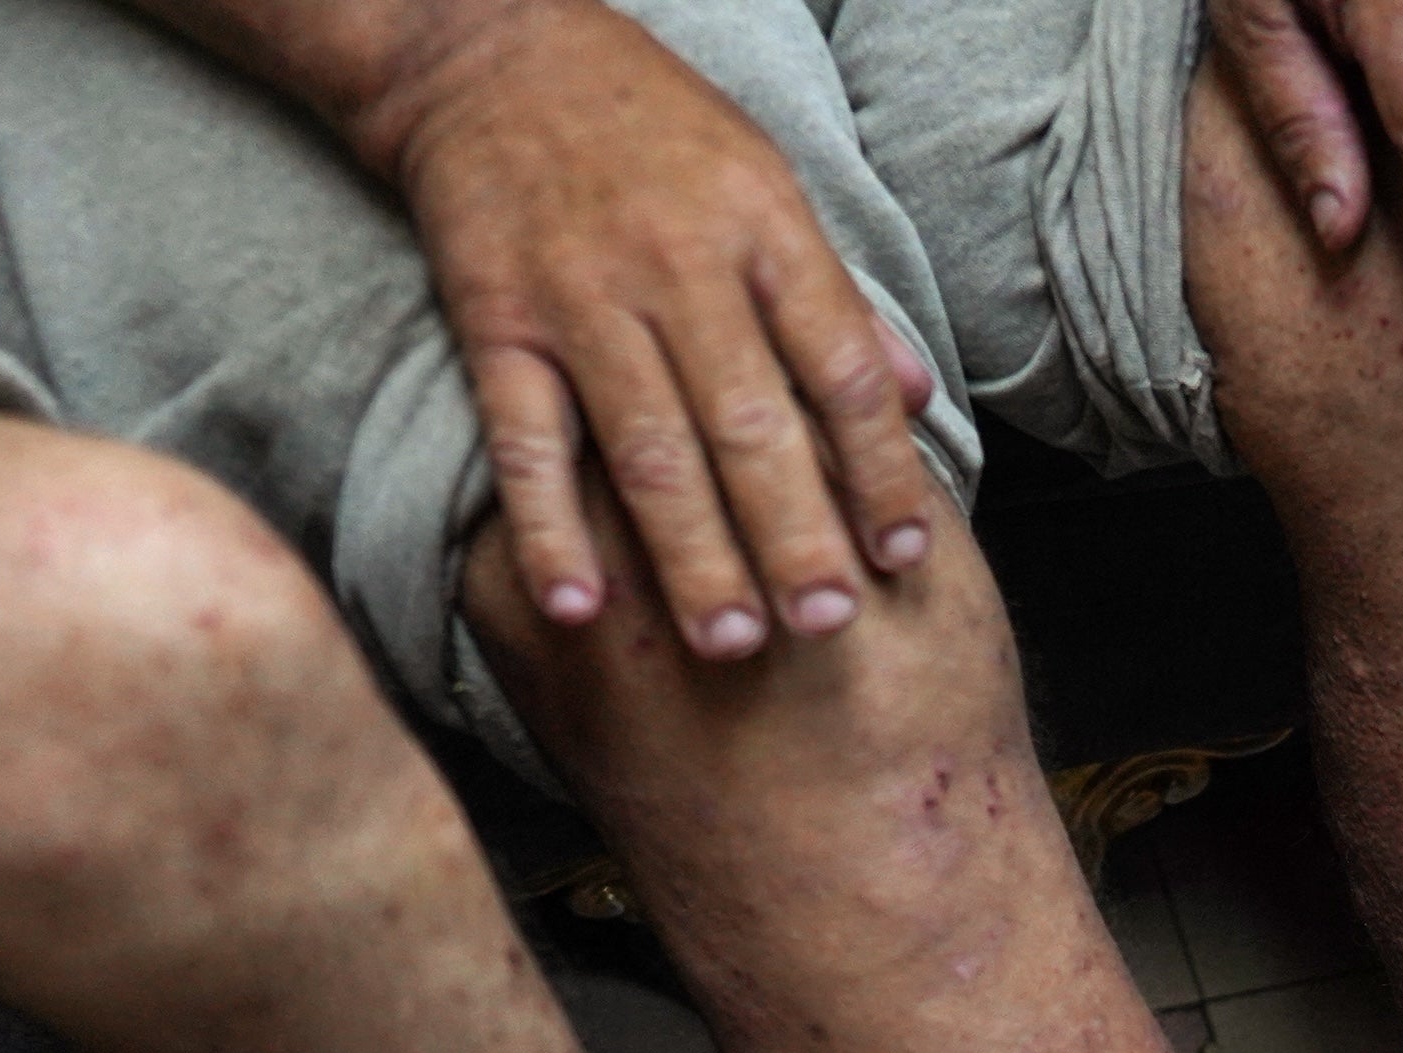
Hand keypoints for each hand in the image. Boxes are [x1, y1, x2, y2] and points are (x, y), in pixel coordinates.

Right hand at [364, 0, 938, 650]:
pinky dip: (548, 527)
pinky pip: (525, 440)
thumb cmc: (650, 130)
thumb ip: (833, 297)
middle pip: (750, 424)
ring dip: (691, 554)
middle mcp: (678, 266)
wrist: (487, 48)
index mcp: (763, 230)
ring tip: (730, 643)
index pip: (839, 369)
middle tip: (829, 626)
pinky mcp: (496, 321)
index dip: (878, 468)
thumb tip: (914, 397)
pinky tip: (581, 606)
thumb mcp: (765, 181)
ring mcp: (582, 298)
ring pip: (648, 447)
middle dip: (794, 535)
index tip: (905, 553)